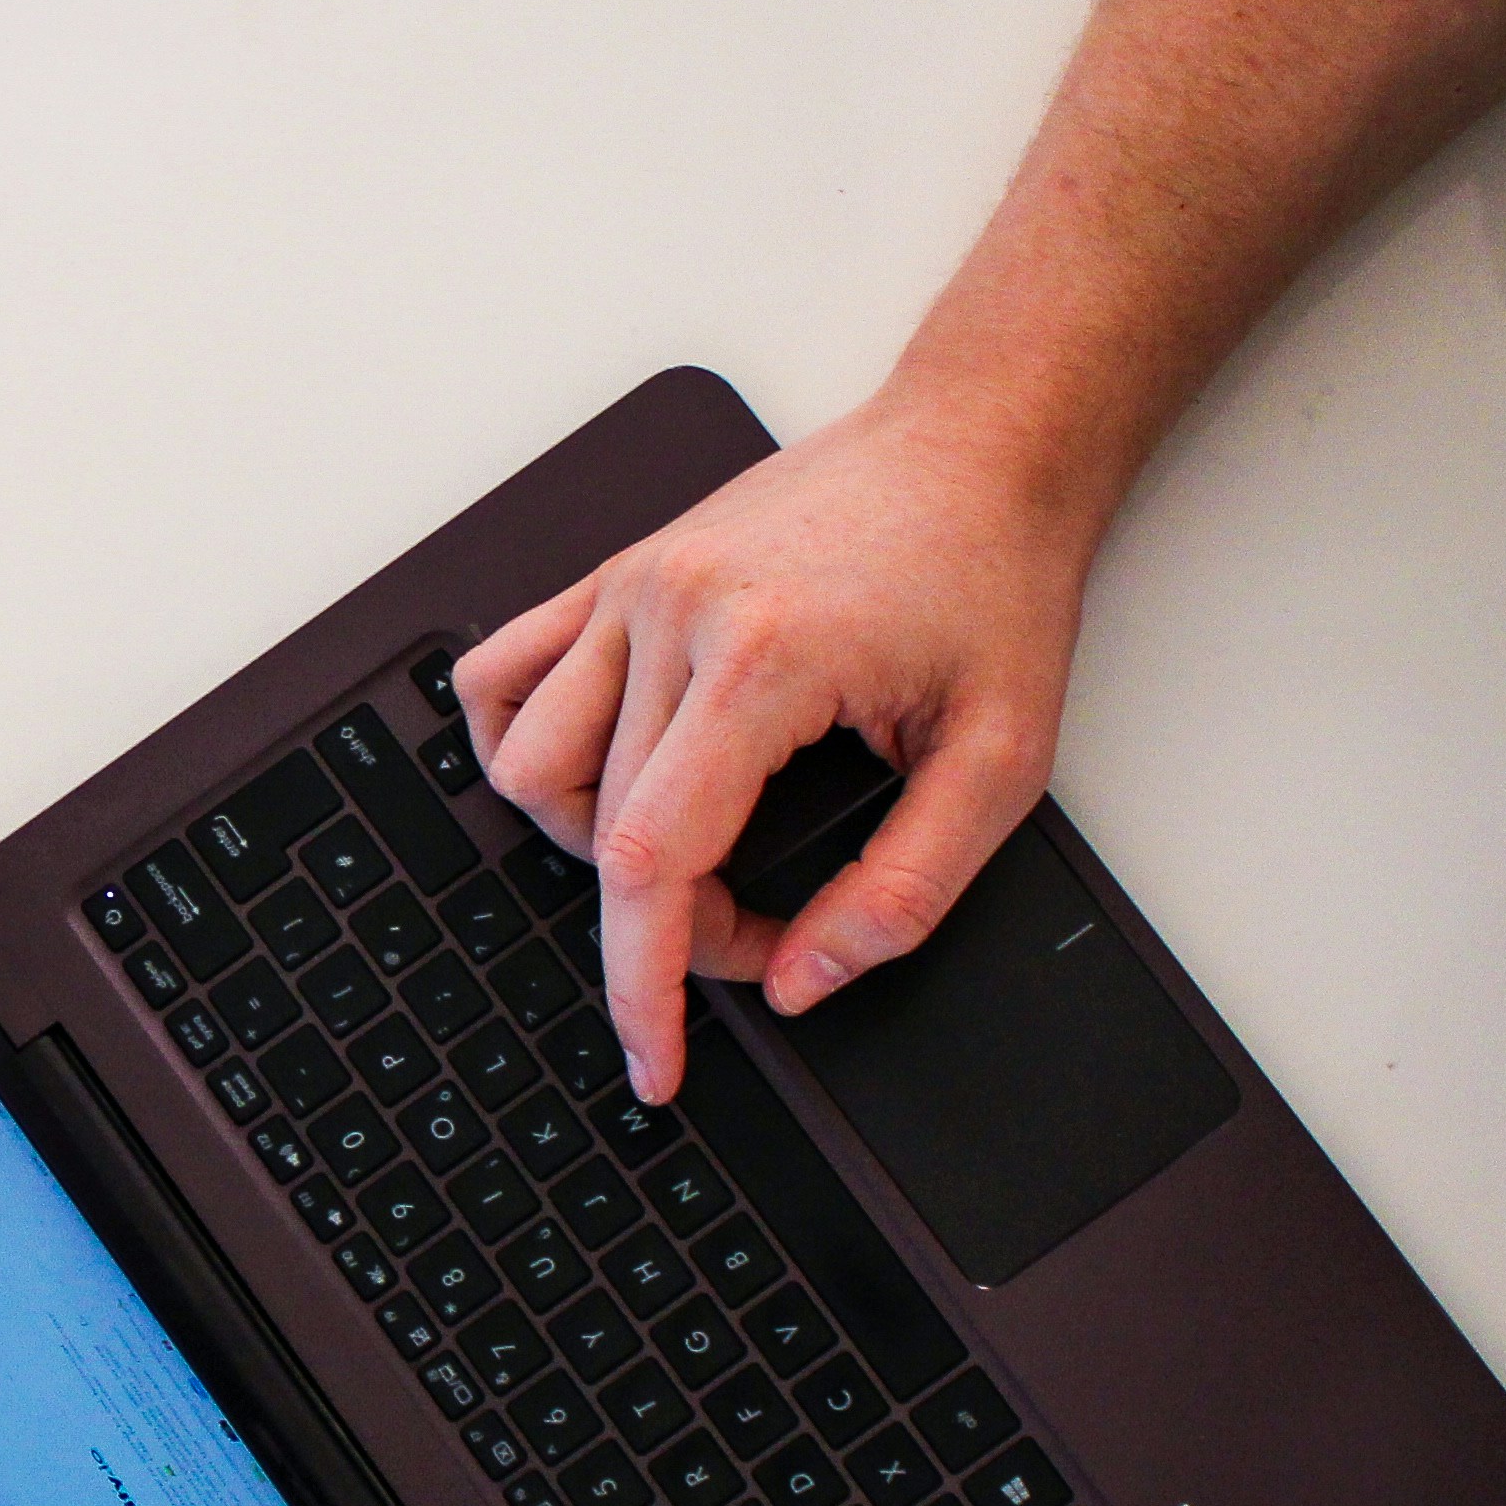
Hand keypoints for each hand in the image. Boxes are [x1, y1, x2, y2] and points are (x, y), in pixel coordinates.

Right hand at [449, 379, 1094, 1101]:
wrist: (976, 444)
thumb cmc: (991, 578)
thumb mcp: (1002, 762)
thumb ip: (906, 891)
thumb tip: (803, 978)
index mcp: (765, 657)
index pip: (652, 861)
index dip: (645, 983)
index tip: (655, 1061)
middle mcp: (674, 612)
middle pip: (599, 833)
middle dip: (672, 923)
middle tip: (764, 929)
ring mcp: (632, 586)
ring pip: (527, 764)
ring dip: (587, 843)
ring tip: (685, 854)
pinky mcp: (618, 573)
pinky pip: (503, 676)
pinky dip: (521, 745)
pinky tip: (590, 778)